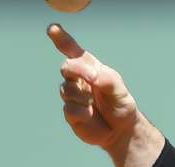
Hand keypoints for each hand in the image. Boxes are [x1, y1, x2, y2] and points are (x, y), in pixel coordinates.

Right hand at [48, 24, 137, 148]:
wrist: (122, 129)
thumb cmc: (120, 103)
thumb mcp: (117, 87)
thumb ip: (103, 77)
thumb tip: (88, 74)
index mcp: (89, 68)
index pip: (72, 51)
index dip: (61, 39)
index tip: (52, 28)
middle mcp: (78, 79)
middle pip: (66, 68)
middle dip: (77, 72)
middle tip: (92, 79)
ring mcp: (73, 96)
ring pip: (67, 90)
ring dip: (82, 96)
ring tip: (94, 104)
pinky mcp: (70, 112)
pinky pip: (69, 108)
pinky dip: (82, 111)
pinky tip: (90, 114)